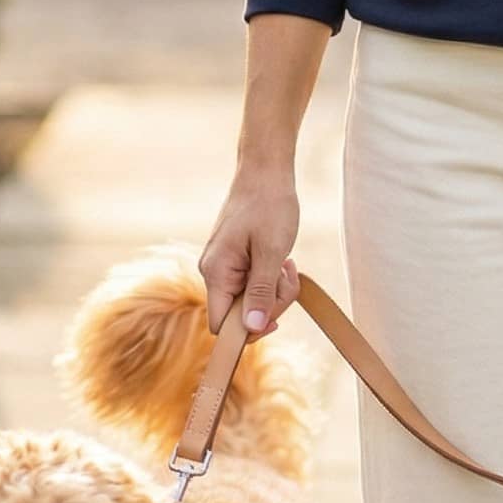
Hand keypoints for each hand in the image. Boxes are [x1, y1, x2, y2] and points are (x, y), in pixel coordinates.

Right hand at [200, 168, 303, 338]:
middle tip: (287, 276)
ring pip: (251, 299)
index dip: (247, 331)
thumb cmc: (269, 205)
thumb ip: (261, 292)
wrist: (266, 171)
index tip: (275, 320)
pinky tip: (283, 260)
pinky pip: (254, 284)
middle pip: (240, 314)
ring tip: (287, 263)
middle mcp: (214, 272)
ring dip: (275, 289)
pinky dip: (272, 278)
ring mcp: (225, 266)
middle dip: (270, 303)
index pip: (221, 325)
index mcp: (215, 272)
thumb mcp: (271, 251)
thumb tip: (252, 329)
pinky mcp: (236, 261)